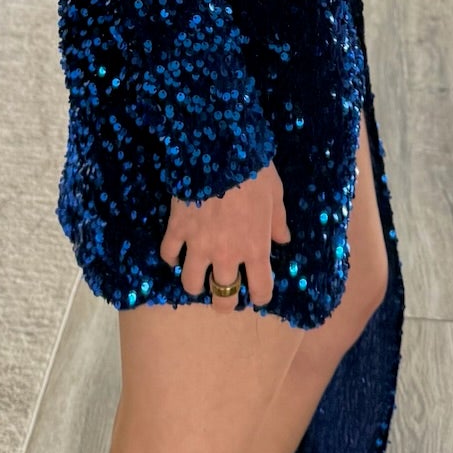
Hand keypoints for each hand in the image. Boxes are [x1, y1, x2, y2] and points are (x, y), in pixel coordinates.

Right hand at [159, 159, 291, 309]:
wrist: (220, 150)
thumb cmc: (254, 171)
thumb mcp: (275, 194)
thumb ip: (278, 222)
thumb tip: (283, 240)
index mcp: (255, 248)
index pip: (261, 290)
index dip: (260, 296)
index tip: (258, 293)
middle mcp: (226, 255)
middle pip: (223, 298)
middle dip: (224, 302)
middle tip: (223, 295)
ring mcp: (198, 245)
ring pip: (191, 283)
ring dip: (195, 284)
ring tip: (197, 277)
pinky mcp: (177, 230)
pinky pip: (168, 254)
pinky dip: (171, 257)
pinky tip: (176, 253)